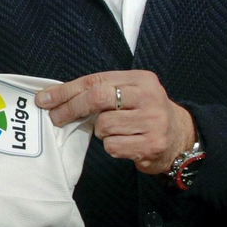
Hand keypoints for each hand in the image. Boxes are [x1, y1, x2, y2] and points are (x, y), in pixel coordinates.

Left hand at [36, 70, 196, 173]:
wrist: (181, 137)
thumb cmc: (144, 113)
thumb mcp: (129, 94)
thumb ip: (100, 92)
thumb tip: (54, 97)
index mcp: (140, 79)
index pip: (95, 81)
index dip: (66, 91)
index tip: (45, 99)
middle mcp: (148, 97)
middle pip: (97, 98)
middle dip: (71, 109)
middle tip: (56, 118)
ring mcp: (152, 121)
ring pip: (103, 126)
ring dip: (100, 132)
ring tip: (116, 131)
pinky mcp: (152, 144)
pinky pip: (113, 146)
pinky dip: (112, 147)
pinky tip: (125, 143)